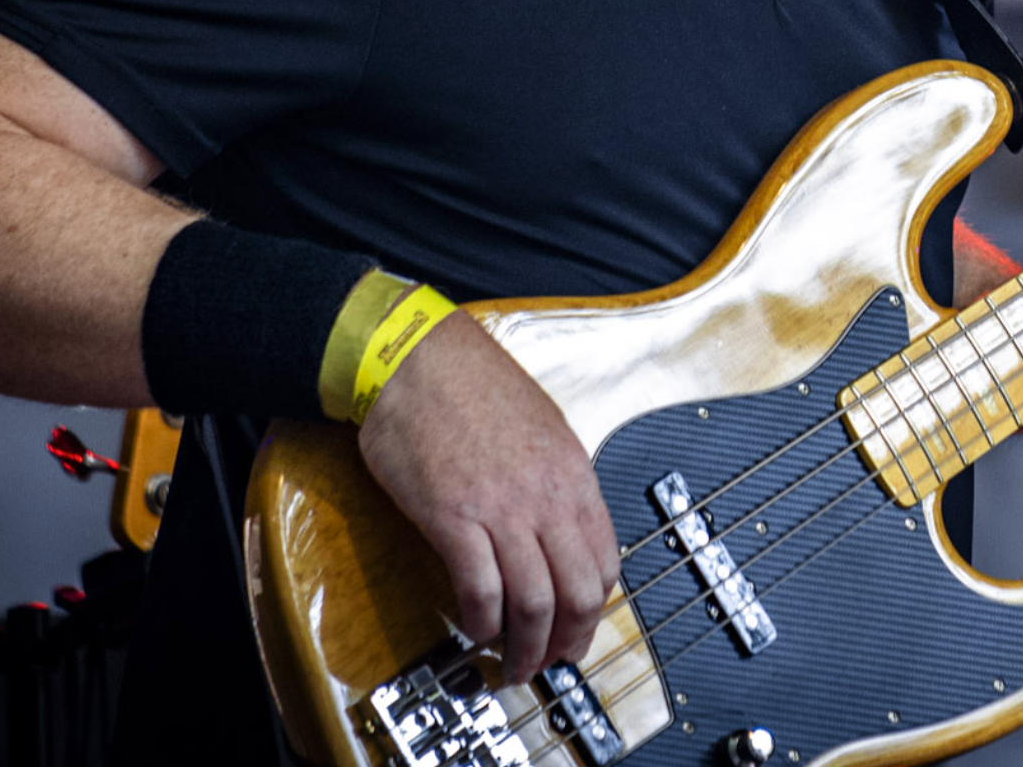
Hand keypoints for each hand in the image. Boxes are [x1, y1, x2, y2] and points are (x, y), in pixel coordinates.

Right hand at [356, 311, 620, 683]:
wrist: (416, 359)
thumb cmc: (472, 385)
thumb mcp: (542, 427)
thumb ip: (557, 481)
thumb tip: (564, 531)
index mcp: (573, 474)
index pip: (606, 561)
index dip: (595, 608)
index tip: (579, 627)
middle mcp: (546, 496)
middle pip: (577, 592)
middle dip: (568, 641)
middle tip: (550, 661)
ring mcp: (501, 509)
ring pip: (533, 602)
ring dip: (524, 647)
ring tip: (512, 664)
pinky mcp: (453, 517)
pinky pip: (479, 589)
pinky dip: (481, 622)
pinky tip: (476, 629)